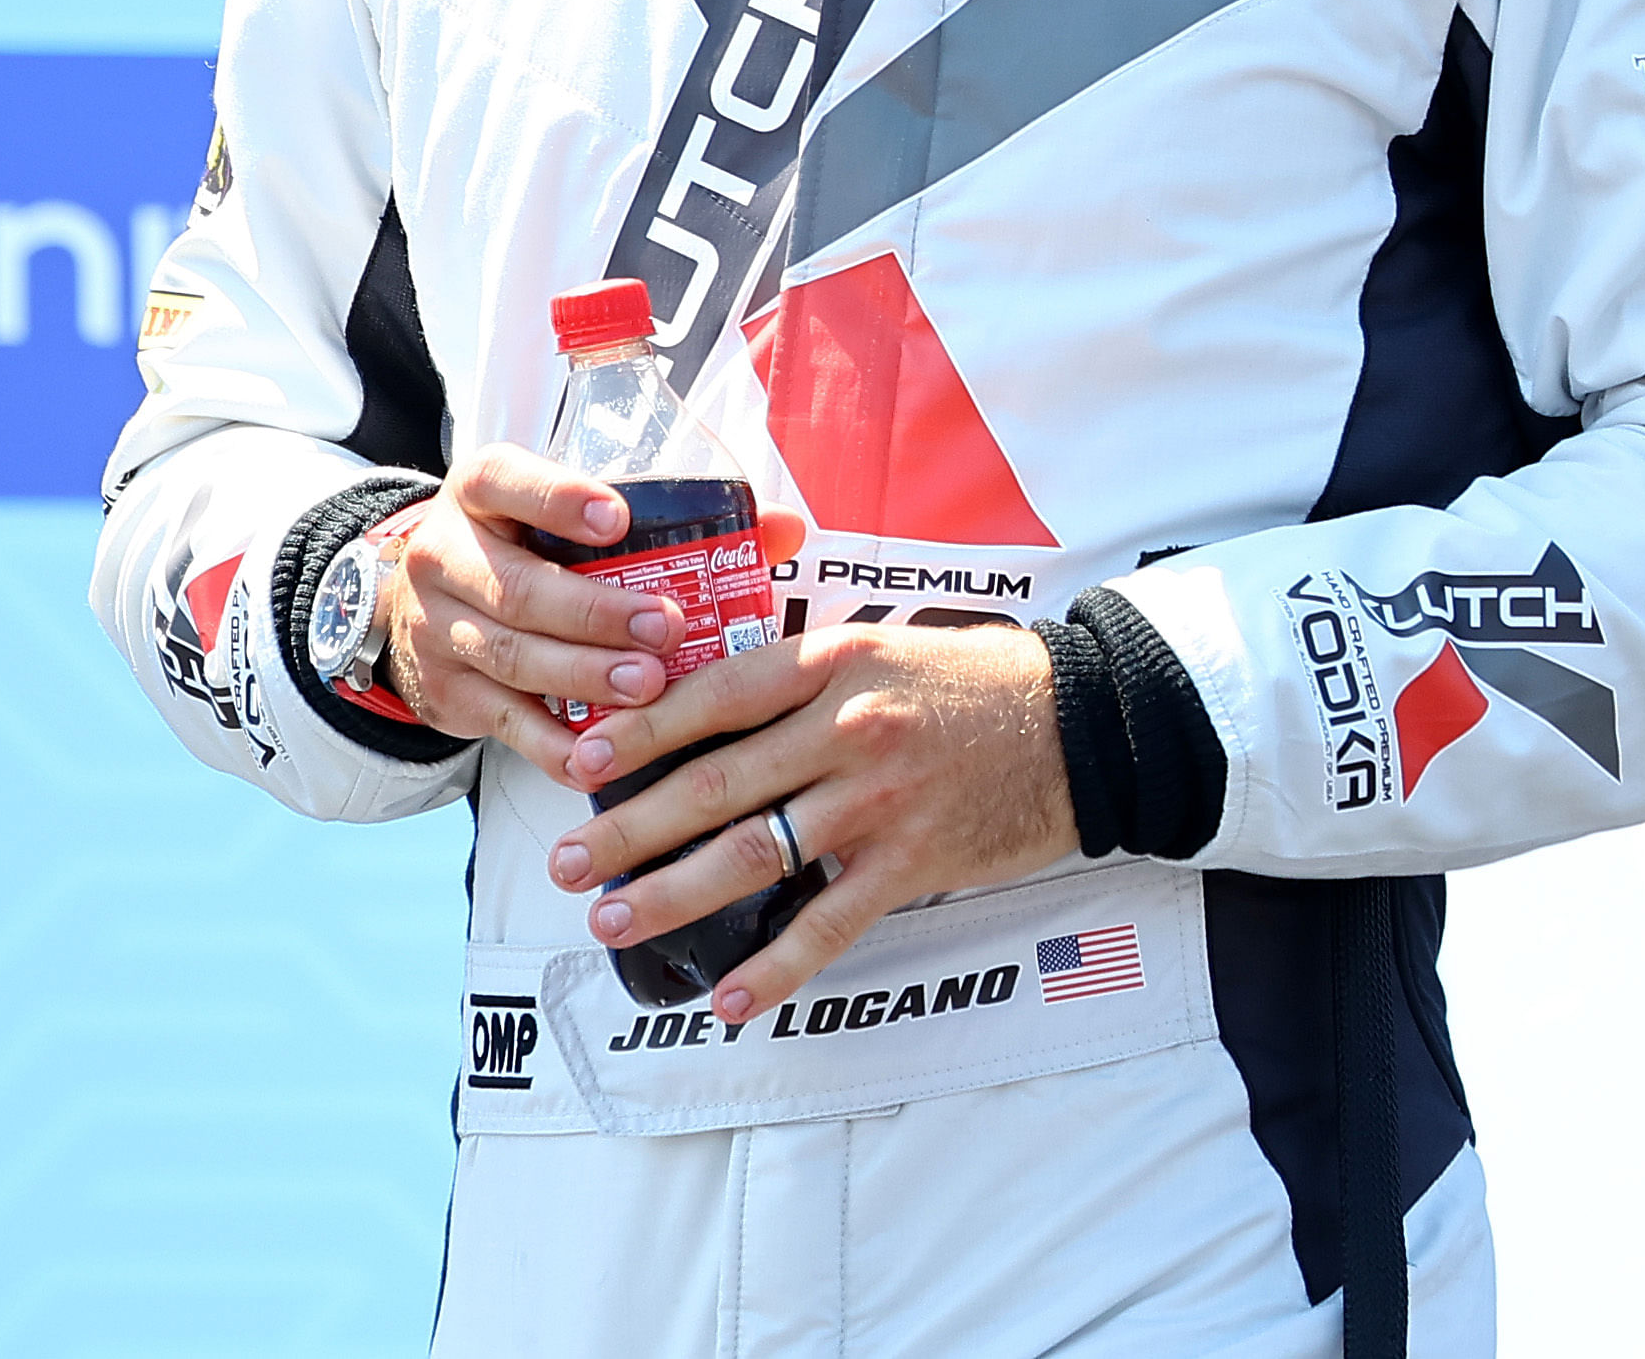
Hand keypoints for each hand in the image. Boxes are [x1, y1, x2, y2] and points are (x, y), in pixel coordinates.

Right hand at [359, 444, 684, 778]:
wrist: (416, 606)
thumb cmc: (513, 547)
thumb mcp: (544, 509)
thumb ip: (643, 514)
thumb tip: (767, 526)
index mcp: (477, 492)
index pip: (506, 482)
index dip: (560, 499)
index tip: (618, 518)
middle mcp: (445, 556)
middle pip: (519, 588)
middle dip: (597, 613)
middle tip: (664, 628)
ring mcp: (436, 628)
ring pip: (514, 656)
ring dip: (585, 676)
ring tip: (646, 685)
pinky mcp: (446, 690)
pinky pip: (504, 722)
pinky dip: (554, 745)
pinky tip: (600, 755)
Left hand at [545, 620, 1075, 1023]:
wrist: (1080, 724)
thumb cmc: (971, 681)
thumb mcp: (883, 647)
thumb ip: (803, 677)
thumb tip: (709, 706)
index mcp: (833, 664)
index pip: (715, 695)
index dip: (640, 730)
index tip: (579, 758)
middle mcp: (848, 729)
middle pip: (714, 783)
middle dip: (628, 827)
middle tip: (564, 861)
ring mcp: (880, 800)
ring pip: (755, 854)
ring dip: (674, 893)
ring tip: (613, 917)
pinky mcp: (914, 862)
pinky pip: (831, 924)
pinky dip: (777, 966)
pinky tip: (731, 998)